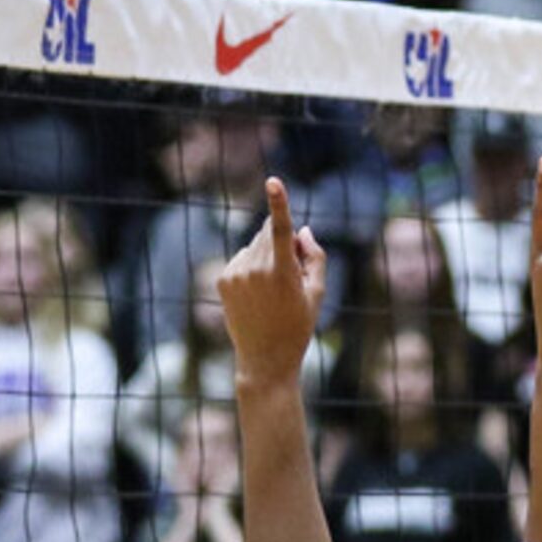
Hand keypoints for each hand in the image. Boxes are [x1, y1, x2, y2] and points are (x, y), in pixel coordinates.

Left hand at [218, 179, 326, 386]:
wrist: (264, 359)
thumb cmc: (298, 327)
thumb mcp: (318, 295)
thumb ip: (315, 257)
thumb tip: (302, 229)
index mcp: (282, 274)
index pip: (281, 231)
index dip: (279, 204)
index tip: (274, 181)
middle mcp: (255, 270)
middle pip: (269, 234)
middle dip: (284, 242)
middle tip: (294, 273)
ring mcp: (236, 273)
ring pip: (255, 246)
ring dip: (267, 255)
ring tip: (273, 292)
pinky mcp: (223, 278)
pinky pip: (242, 258)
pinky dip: (252, 267)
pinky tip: (257, 294)